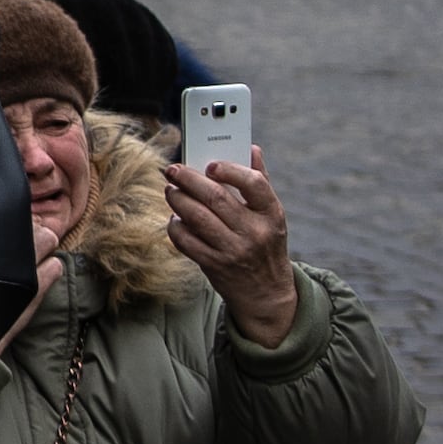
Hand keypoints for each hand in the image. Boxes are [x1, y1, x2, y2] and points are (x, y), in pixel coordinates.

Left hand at [164, 156, 301, 350]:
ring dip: (178, 199)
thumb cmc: (266, 246)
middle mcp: (254, 232)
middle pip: (216, 198)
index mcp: (272, 214)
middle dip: (190, 179)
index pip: (254, 184)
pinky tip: (175, 217)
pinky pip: (187, 241)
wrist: (267, 295)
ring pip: (197, 218)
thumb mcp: (272, 216)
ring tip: (170, 189)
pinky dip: (176, 226)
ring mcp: (233, 250)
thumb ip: (260, 183)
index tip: (210, 164)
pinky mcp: (214, 265)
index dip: (230, 170)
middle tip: (173, 169)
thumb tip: (252, 148)